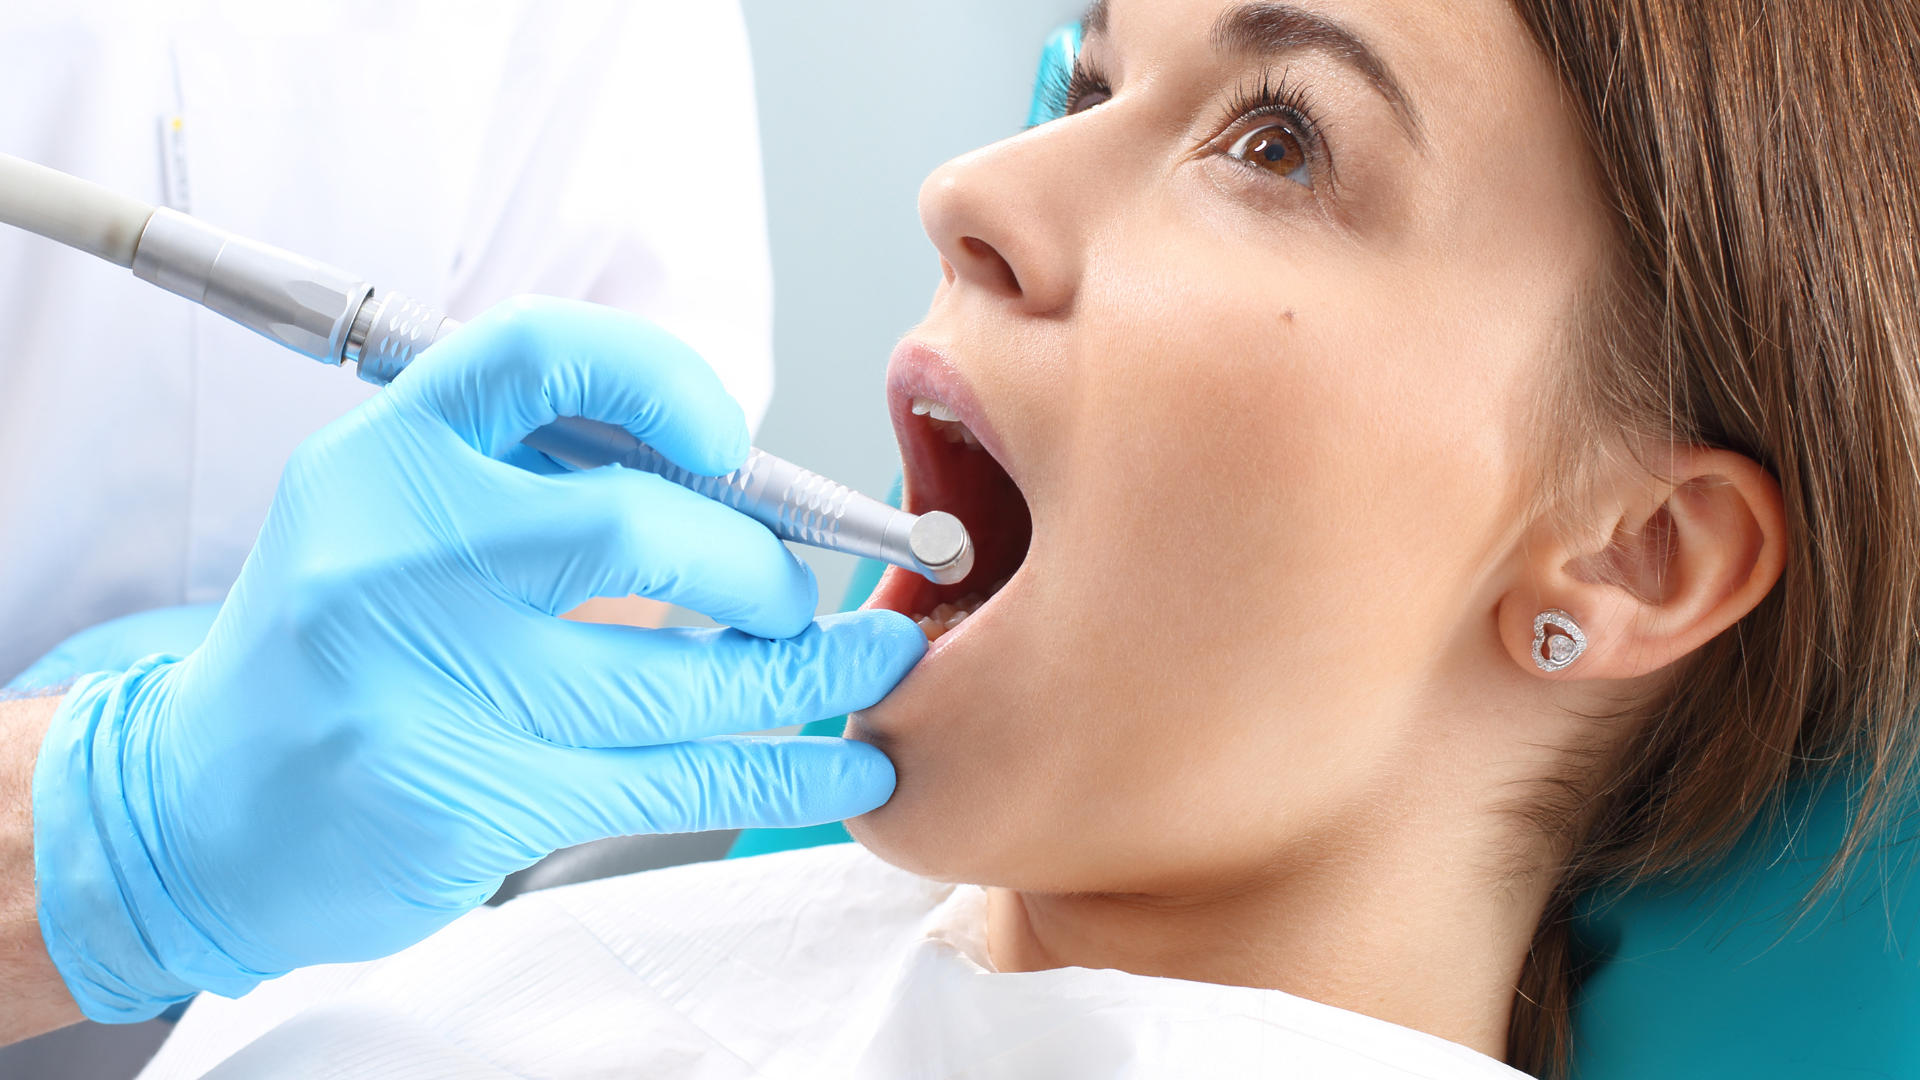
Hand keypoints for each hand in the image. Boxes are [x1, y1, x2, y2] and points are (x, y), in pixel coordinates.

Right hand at [31, 297, 923, 1021]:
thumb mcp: (395, 517)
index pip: (537, 358)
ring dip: (803, 675)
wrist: (198, 811)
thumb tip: (743, 486)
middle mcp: (393, 552)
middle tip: (800, 600)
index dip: (661, 383)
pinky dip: (780, 771)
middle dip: (758, 570)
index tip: (733, 443)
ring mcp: (423, 683)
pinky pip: (668, 781)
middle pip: (636, 530)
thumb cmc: (338, 647)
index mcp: (384, 456)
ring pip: (672, 677)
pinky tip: (843, 769)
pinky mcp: (464, 799)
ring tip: (871, 668)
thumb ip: (537, 480)